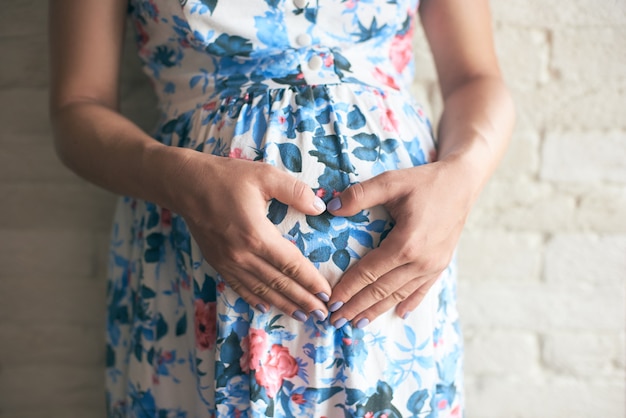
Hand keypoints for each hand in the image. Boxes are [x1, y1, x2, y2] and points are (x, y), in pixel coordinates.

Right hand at [168, 150, 331, 321]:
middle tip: (322, 315)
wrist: (184, 184)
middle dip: (303, 301)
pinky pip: (239, 286)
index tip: (327, 294)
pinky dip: (255, 299)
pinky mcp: (217, 262)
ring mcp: (228, 262)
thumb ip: (295, 191)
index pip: (291, 265)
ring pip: (261, 290)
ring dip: (283, 304)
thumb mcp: (265, 176)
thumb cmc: (226, 177)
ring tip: (302, 316)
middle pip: (279, 284)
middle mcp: (243, 255)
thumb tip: (319, 207)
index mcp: (257, 235)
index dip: (311, 281)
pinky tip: (266, 308)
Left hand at [325, 160, 475, 327]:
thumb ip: (360, 195)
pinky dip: (408, 303)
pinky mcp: (441, 264)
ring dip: (376, 310)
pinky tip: (398, 314)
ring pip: (399, 294)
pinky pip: (421, 289)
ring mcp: (433, 266)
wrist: (463, 182)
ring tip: (357, 324)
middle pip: (381, 290)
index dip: (348, 289)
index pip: (368, 273)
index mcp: (406, 243)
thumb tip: (331, 209)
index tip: (330, 303)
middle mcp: (420, 261)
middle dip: (356, 307)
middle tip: (335, 321)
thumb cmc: (425, 181)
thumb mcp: (390, 181)